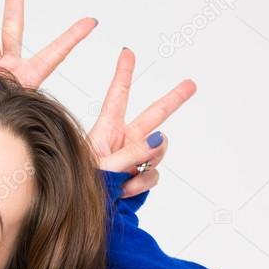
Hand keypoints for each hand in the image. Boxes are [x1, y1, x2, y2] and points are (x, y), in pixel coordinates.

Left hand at [88, 47, 196, 197]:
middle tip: (191, 84)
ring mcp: (133, 159)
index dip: (124, 73)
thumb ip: (131, 154)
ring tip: (125, 180)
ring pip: (158, 151)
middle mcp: (122, 141)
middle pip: (153, 116)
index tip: (127, 52)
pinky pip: (153, 175)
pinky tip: (126, 191)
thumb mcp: (103, 168)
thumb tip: (159, 140)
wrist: (78, 216)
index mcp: (106, 131)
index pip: (118, 96)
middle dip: (173, 100)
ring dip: (147, 164)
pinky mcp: (139, 176)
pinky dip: (142, 184)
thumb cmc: (79, 187)